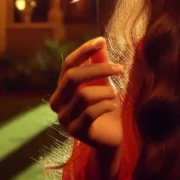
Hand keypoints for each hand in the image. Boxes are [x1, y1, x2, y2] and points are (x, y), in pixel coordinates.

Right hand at [49, 37, 123, 151]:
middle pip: (72, 76)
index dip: (83, 51)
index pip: (67, 64)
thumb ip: (100, 64)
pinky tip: (113, 106)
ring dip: (106, 91)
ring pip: (83, 95)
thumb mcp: (104, 83)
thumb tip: (100, 40)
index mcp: (62, 88)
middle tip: (120, 69)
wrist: (111, 138)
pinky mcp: (75, 131)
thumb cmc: (106, 107)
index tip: (101, 41)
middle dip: (99, 69)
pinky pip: (90, 113)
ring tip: (115, 94)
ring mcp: (64, 118)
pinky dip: (105, 106)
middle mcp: (58, 102)